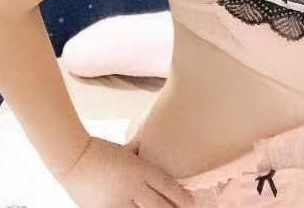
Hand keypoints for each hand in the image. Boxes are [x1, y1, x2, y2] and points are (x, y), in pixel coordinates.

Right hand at [56, 135, 194, 207]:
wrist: (73, 159)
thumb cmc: (102, 150)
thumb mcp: (128, 149)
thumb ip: (142, 151)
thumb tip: (153, 140)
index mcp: (140, 169)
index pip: (168, 186)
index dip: (181, 197)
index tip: (191, 202)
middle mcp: (133, 186)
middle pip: (160, 205)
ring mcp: (119, 202)